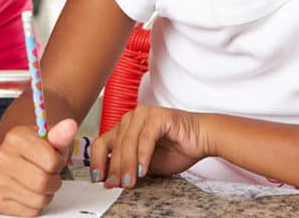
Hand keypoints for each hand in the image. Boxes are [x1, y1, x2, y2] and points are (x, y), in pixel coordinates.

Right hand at [0, 119, 77, 216]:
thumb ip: (61, 134)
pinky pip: (30, 211)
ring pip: (38, 200)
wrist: (19, 158)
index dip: (59, 162)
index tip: (54, 159)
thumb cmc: (38, 149)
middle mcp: (0, 158)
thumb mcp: (51, 138)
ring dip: (46, 194)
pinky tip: (30, 191)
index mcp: (15, 138)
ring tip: (40, 182)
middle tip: (49, 174)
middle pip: (43, 182)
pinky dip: (36, 205)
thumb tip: (70, 126)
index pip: (51, 161)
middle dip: (54, 181)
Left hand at [89, 105, 207, 189]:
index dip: (96, 162)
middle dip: (113, 168)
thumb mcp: (144, 164)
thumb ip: (127, 167)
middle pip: (114, 145)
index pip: (101, 143)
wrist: (201, 139)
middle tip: (114, 185)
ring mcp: (143, 114)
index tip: (97, 179)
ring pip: (128, 142)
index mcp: (123, 128)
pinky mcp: (158, 116)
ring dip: (127, 165)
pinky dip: (143, 156)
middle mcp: (130, 119)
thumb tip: (109, 180)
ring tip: (129, 182)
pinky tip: (143, 171)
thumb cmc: (176, 150)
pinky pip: (145, 138)